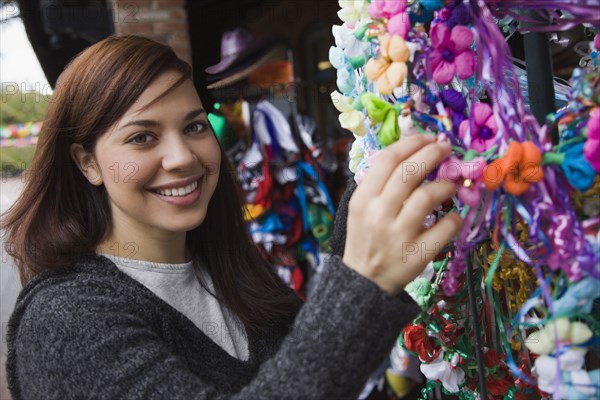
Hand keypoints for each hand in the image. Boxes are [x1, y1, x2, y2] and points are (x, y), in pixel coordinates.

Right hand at [342, 134, 461, 294]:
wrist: (363, 281)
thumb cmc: (365, 238)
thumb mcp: (361, 208)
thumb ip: (379, 184)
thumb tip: (412, 154)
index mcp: (363, 199)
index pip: (388, 159)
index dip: (412, 143)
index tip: (428, 138)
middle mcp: (379, 213)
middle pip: (410, 171)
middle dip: (433, 153)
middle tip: (446, 149)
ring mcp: (398, 235)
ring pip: (428, 196)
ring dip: (446, 184)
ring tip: (453, 184)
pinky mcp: (417, 254)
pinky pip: (444, 228)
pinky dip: (455, 218)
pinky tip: (454, 216)